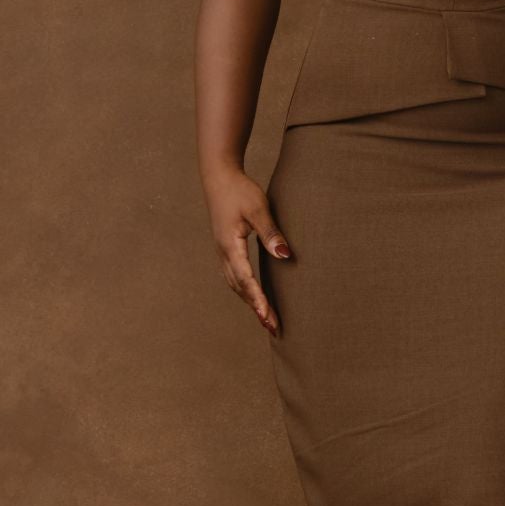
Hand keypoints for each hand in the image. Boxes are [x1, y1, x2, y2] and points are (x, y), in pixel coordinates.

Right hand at [207, 166, 291, 335]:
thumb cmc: (240, 191)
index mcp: (230, 246)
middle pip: (240, 289)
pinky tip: (254, 297)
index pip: (246, 280)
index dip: (258, 300)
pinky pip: (234, 277)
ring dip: (250, 302)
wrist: (219, 178)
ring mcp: (222, 252)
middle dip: (256, 308)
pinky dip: (245, 291)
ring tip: (267, 319)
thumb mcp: (258, 209)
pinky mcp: (225, 249)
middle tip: (273, 327)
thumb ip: (270, 233)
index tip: (268, 318)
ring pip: (236, 285)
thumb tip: (285, 255)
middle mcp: (223, 254)